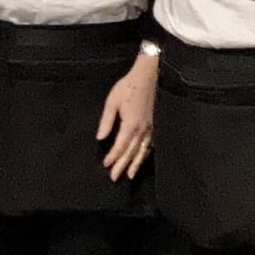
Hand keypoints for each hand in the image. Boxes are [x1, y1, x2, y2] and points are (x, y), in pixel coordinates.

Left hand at [97, 52, 156, 181]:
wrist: (148, 76)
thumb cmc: (128, 87)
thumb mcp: (112, 101)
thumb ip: (107, 121)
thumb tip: (100, 138)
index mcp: (130, 124)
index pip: (120, 145)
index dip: (113, 156)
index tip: (106, 165)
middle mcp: (142, 129)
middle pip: (131, 151)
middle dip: (122, 165)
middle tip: (115, 177)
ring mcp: (150, 128)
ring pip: (142, 150)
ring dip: (135, 163)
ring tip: (130, 175)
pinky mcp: (154, 125)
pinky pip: (150, 144)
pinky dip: (146, 153)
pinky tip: (143, 158)